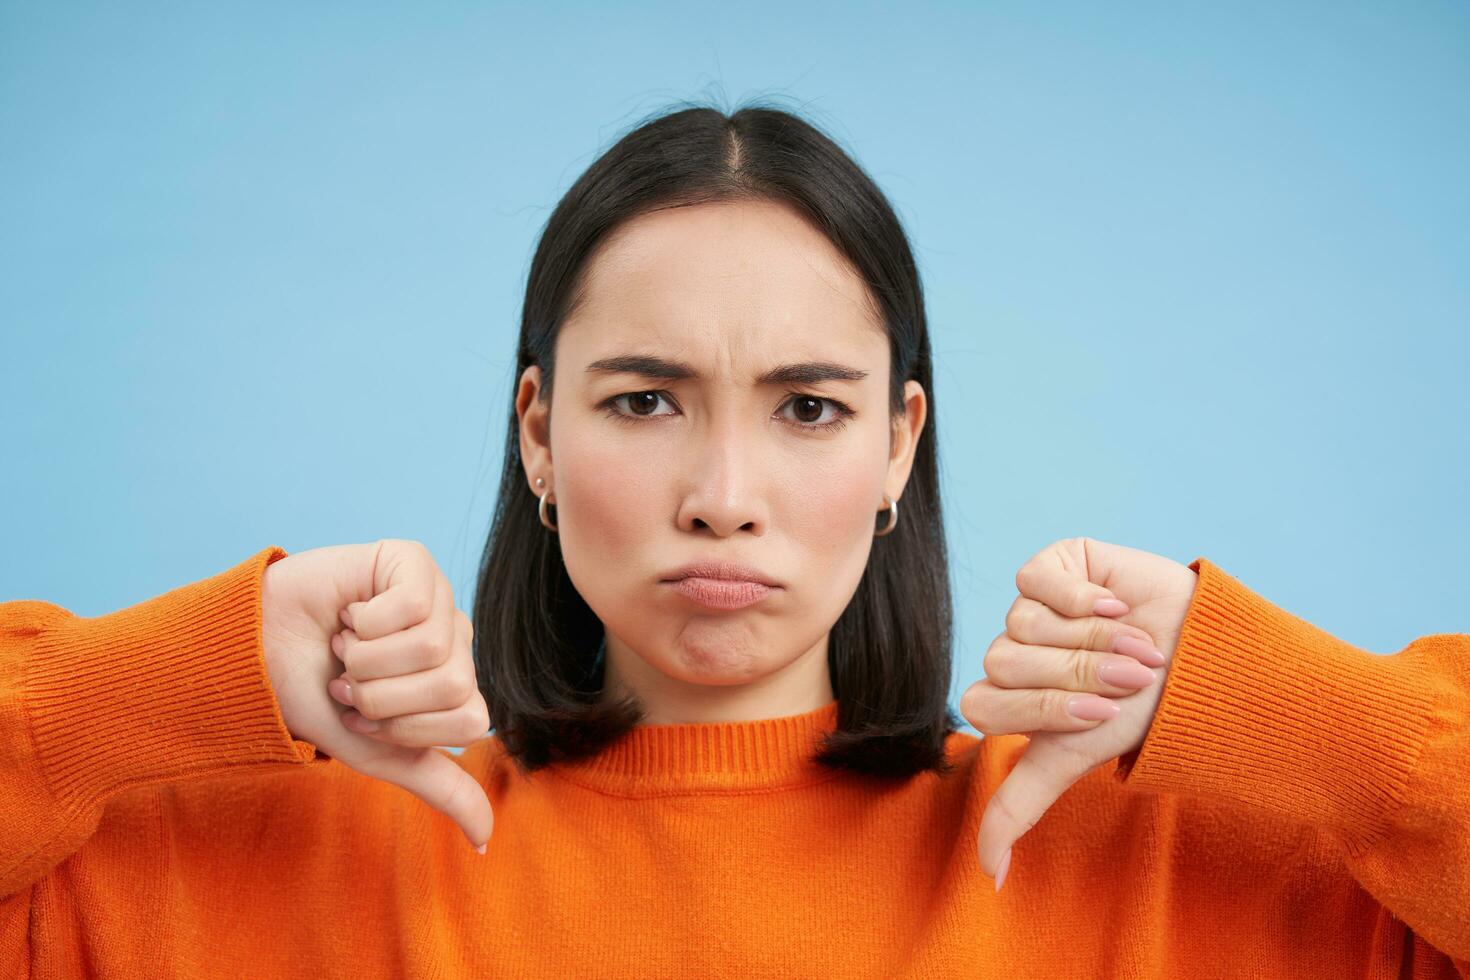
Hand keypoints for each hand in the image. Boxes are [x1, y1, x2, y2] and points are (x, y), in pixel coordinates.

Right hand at [261, 538, 492, 852]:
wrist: (253, 656)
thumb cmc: (314, 698)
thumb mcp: (377, 753)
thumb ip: (437, 785)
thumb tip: (486, 839)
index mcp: (456, 682)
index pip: (469, 720)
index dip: (406, 728)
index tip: (365, 718)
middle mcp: (455, 639)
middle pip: (451, 684)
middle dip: (382, 697)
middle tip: (351, 682)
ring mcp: (437, 597)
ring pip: (431, 647)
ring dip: (367, 660)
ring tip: (345, 647)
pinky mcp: (411, 561)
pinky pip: (410, 605)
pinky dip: (363, 621)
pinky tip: (347, 614)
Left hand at [960, 537, 1197, 889]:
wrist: (1206, 661)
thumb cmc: (1143, 712)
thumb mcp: (1077, 760)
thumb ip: (1021, 806)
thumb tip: (988, 878)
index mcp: (1008, 698)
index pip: (983, 704)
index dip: (1044, 709)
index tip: (1101, 715)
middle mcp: (1012, 651)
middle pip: (1004, 662)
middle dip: (1076, 674)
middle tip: (1130, 677)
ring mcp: (1028, 606)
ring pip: (1021, 622)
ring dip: (1092, 640)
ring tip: (1139, 645)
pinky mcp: (1051, 566)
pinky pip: (1036, 580)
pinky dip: (1083, 598)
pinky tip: (1120, 607)